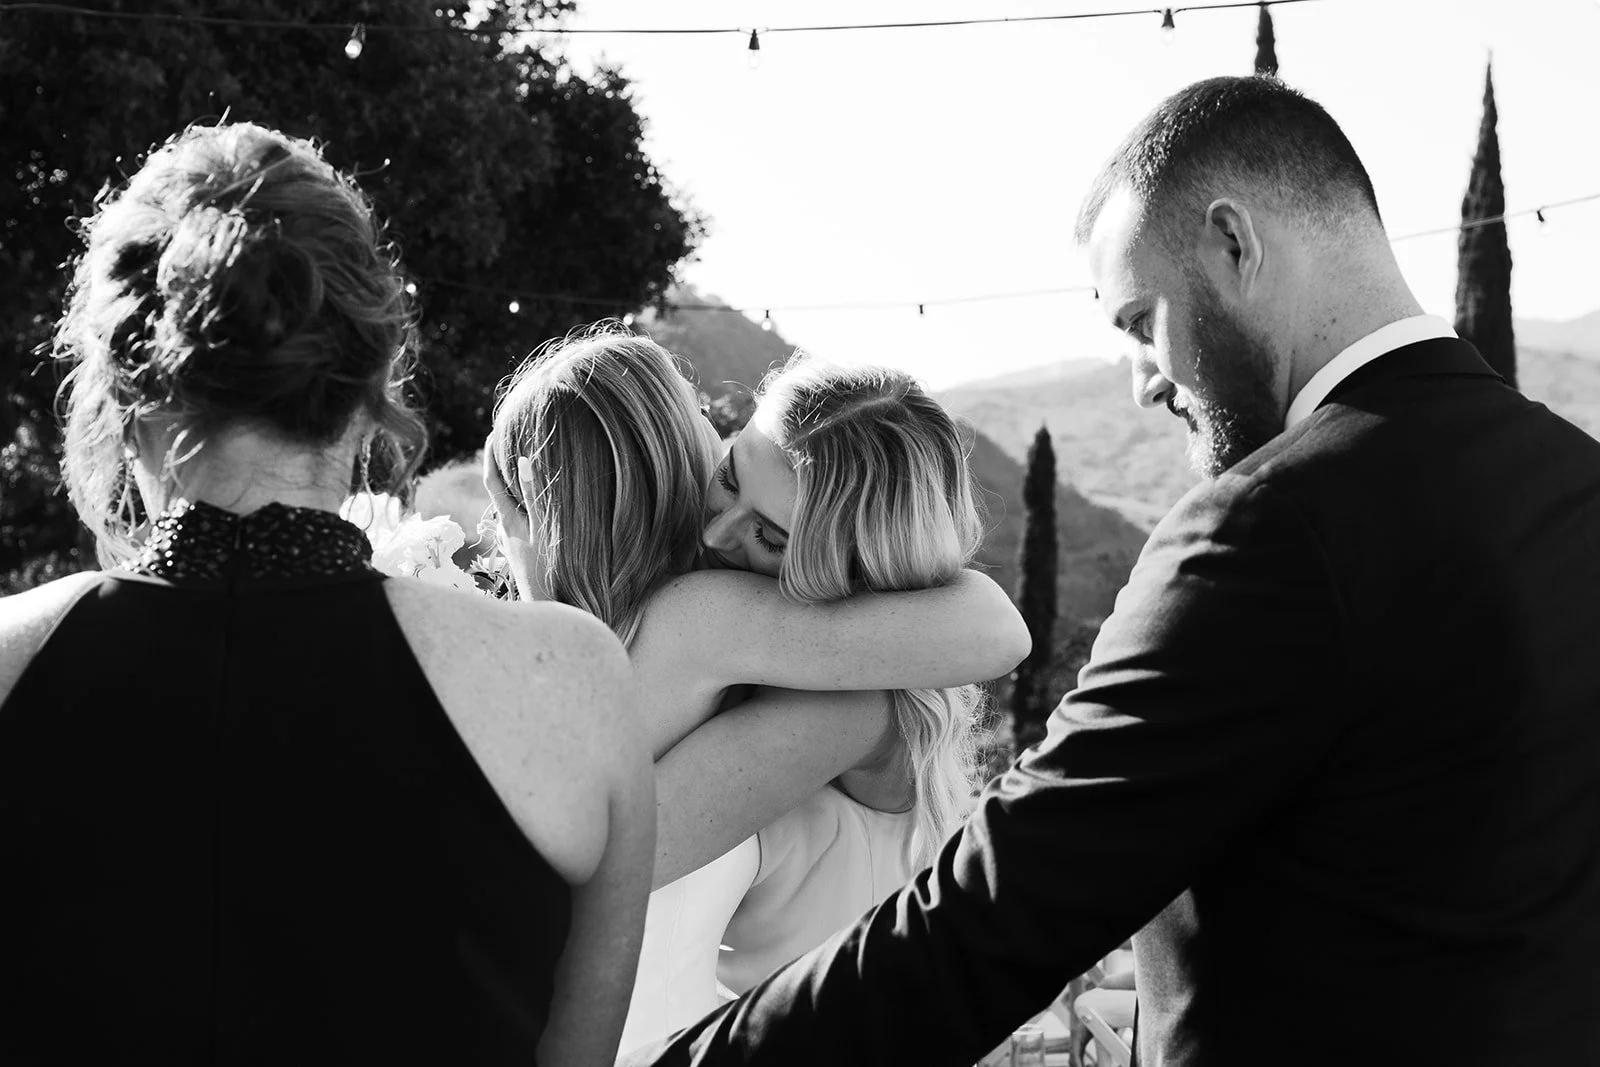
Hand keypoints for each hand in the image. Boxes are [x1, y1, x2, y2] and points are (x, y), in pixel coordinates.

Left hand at [480, 437, 549, 601]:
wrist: (547, 606)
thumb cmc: (548, 569)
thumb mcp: (544, 528)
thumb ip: (534, 494)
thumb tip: (524, 460)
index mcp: (508, 519)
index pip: (492, 481)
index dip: (490, 456)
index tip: (492, 433)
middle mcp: (505, 529)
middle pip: (499, 491)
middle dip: (502, 467)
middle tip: (509, 443)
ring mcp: (513, 541)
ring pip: (510, 507)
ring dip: (514, 487)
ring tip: (523, 469)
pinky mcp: (521, 551)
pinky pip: (519, 519)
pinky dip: (524, 504)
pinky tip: (536, 506)